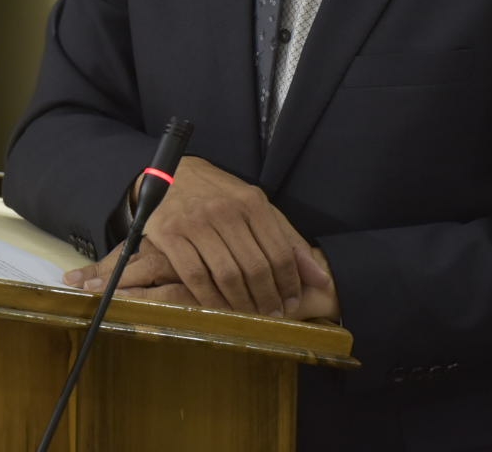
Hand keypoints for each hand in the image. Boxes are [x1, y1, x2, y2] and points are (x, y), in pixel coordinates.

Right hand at [63, 157, 323, 315]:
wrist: (172, 174)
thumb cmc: (221, 196)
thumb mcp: (257, 208)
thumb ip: (289, 241)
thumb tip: (321, 280)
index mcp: (252, 203)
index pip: (279, 252)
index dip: (289, 283)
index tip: (291, 303)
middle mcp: (225, 211)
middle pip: (255, 267)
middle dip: (267, 299)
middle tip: (271, 316)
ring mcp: (196, 222)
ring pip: (227, 275)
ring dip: (242, 304)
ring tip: (249, 317)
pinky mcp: (170, 234)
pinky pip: (195, 276)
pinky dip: (210, 299)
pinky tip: (220, 310)